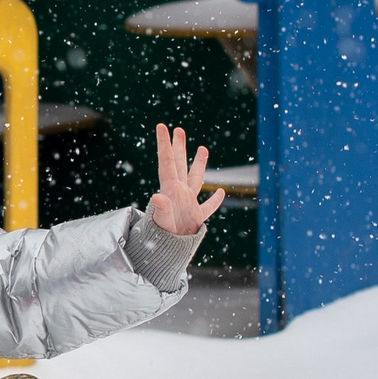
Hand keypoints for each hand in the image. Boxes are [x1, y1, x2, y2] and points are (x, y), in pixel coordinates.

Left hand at [147, 123, 225, 237]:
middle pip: (180, 165)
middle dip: (179, 147)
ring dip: (198, 164)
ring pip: (195, 179)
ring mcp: (188, 203)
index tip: (162, 126)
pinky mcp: (196, 217)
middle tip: (178, 130)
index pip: (167, 162)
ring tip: (202, 148)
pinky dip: (214, 200)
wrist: (168, 252)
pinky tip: (220, 192)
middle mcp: (178, 193)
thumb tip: (157, 196)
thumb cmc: (163, 237)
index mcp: (170, 189)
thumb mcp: (163, 221)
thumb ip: (161, 208)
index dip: (165, 144)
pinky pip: (207, 206)